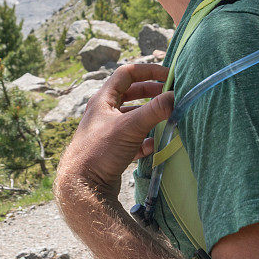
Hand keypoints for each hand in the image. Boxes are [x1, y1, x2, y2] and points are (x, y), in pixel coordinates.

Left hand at [57, 63, 174, 197]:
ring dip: (148, 116)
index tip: (168, 75)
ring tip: (166, 118)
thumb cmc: (101, 151)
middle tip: (169, 95)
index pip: (126, 74)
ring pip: (131, 117)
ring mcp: (106, 131)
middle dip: (150, 92)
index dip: (148, 71)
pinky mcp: (111, 150)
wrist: (82, 187)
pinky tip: (153, 146)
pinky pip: (131, 139)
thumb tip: (175, 96)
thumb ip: (154, 110)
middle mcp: (102, 112)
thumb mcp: (130, 127)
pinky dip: (144, 140)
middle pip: (129, 94)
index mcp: (102, 99)